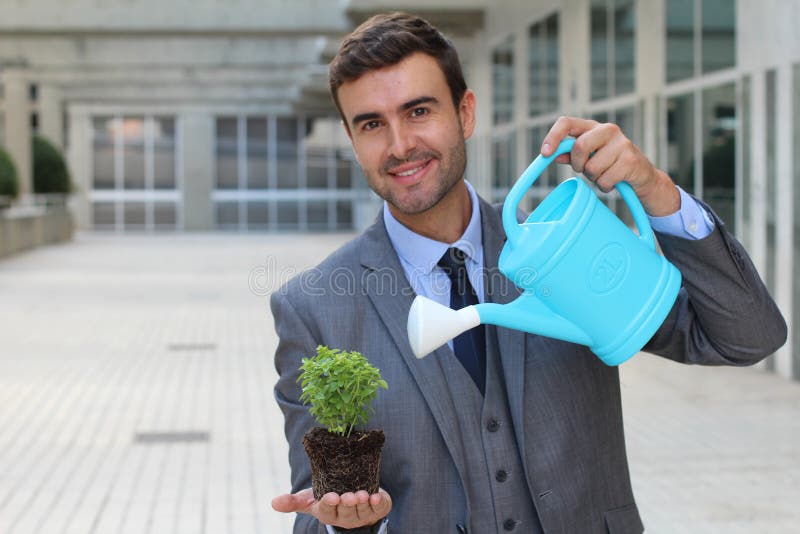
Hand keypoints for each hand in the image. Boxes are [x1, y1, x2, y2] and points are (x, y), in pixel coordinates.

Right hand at [272, 488, 391, 528]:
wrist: (352, 492)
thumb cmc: (329, 496)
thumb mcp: (311, 498)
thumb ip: (293, 501)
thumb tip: (273, 503)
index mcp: (328, 514)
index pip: (328, 511)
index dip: (330, 504)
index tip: (332, 496)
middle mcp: (345, 517)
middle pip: (346, 511)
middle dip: (347, 504)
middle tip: (349, 496)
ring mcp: (362, 515)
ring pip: (362, 511)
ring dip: (362, 503)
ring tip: (362, 494)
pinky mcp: (377, 509)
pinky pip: (379, 508)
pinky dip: (378, 503)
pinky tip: (377, 496)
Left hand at [541, 116, 679, 215]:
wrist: (642, 177)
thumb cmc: (610, 165)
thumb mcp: (588, 158)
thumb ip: (570, 155)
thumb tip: (552, 155)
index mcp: (593, 127)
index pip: (567, 123)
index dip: (553, 137)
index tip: (545, 153)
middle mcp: (608, 130)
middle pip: (580, 147)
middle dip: (579, 165)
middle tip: (585, 170)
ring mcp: (622, 144)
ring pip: (592, 167)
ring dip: (594, 178)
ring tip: (604, 175)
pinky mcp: (630, 160)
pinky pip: (605, 180)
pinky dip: (605, 186)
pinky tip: (614, 181)